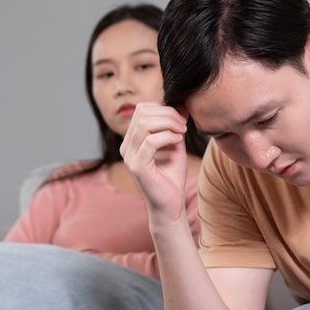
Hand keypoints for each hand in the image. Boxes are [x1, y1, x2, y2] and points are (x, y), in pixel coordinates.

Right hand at [119, 103, 190, 226]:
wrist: (171, 205)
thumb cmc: (172, 177)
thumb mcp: (174, 145)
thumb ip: (174, 126)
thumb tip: (181, 104)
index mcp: (132, 140)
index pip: (141, 110)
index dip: (162, 108)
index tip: (181, 119)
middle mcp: (126, 147)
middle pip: (142, 113)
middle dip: (166, 113)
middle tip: (183, 125)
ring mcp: (129, 157)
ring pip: (144, 124)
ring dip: (168, 123)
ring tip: (182, 132)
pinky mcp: (137, 167)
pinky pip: (150, 141)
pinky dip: (167, 136)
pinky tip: (179, 141)